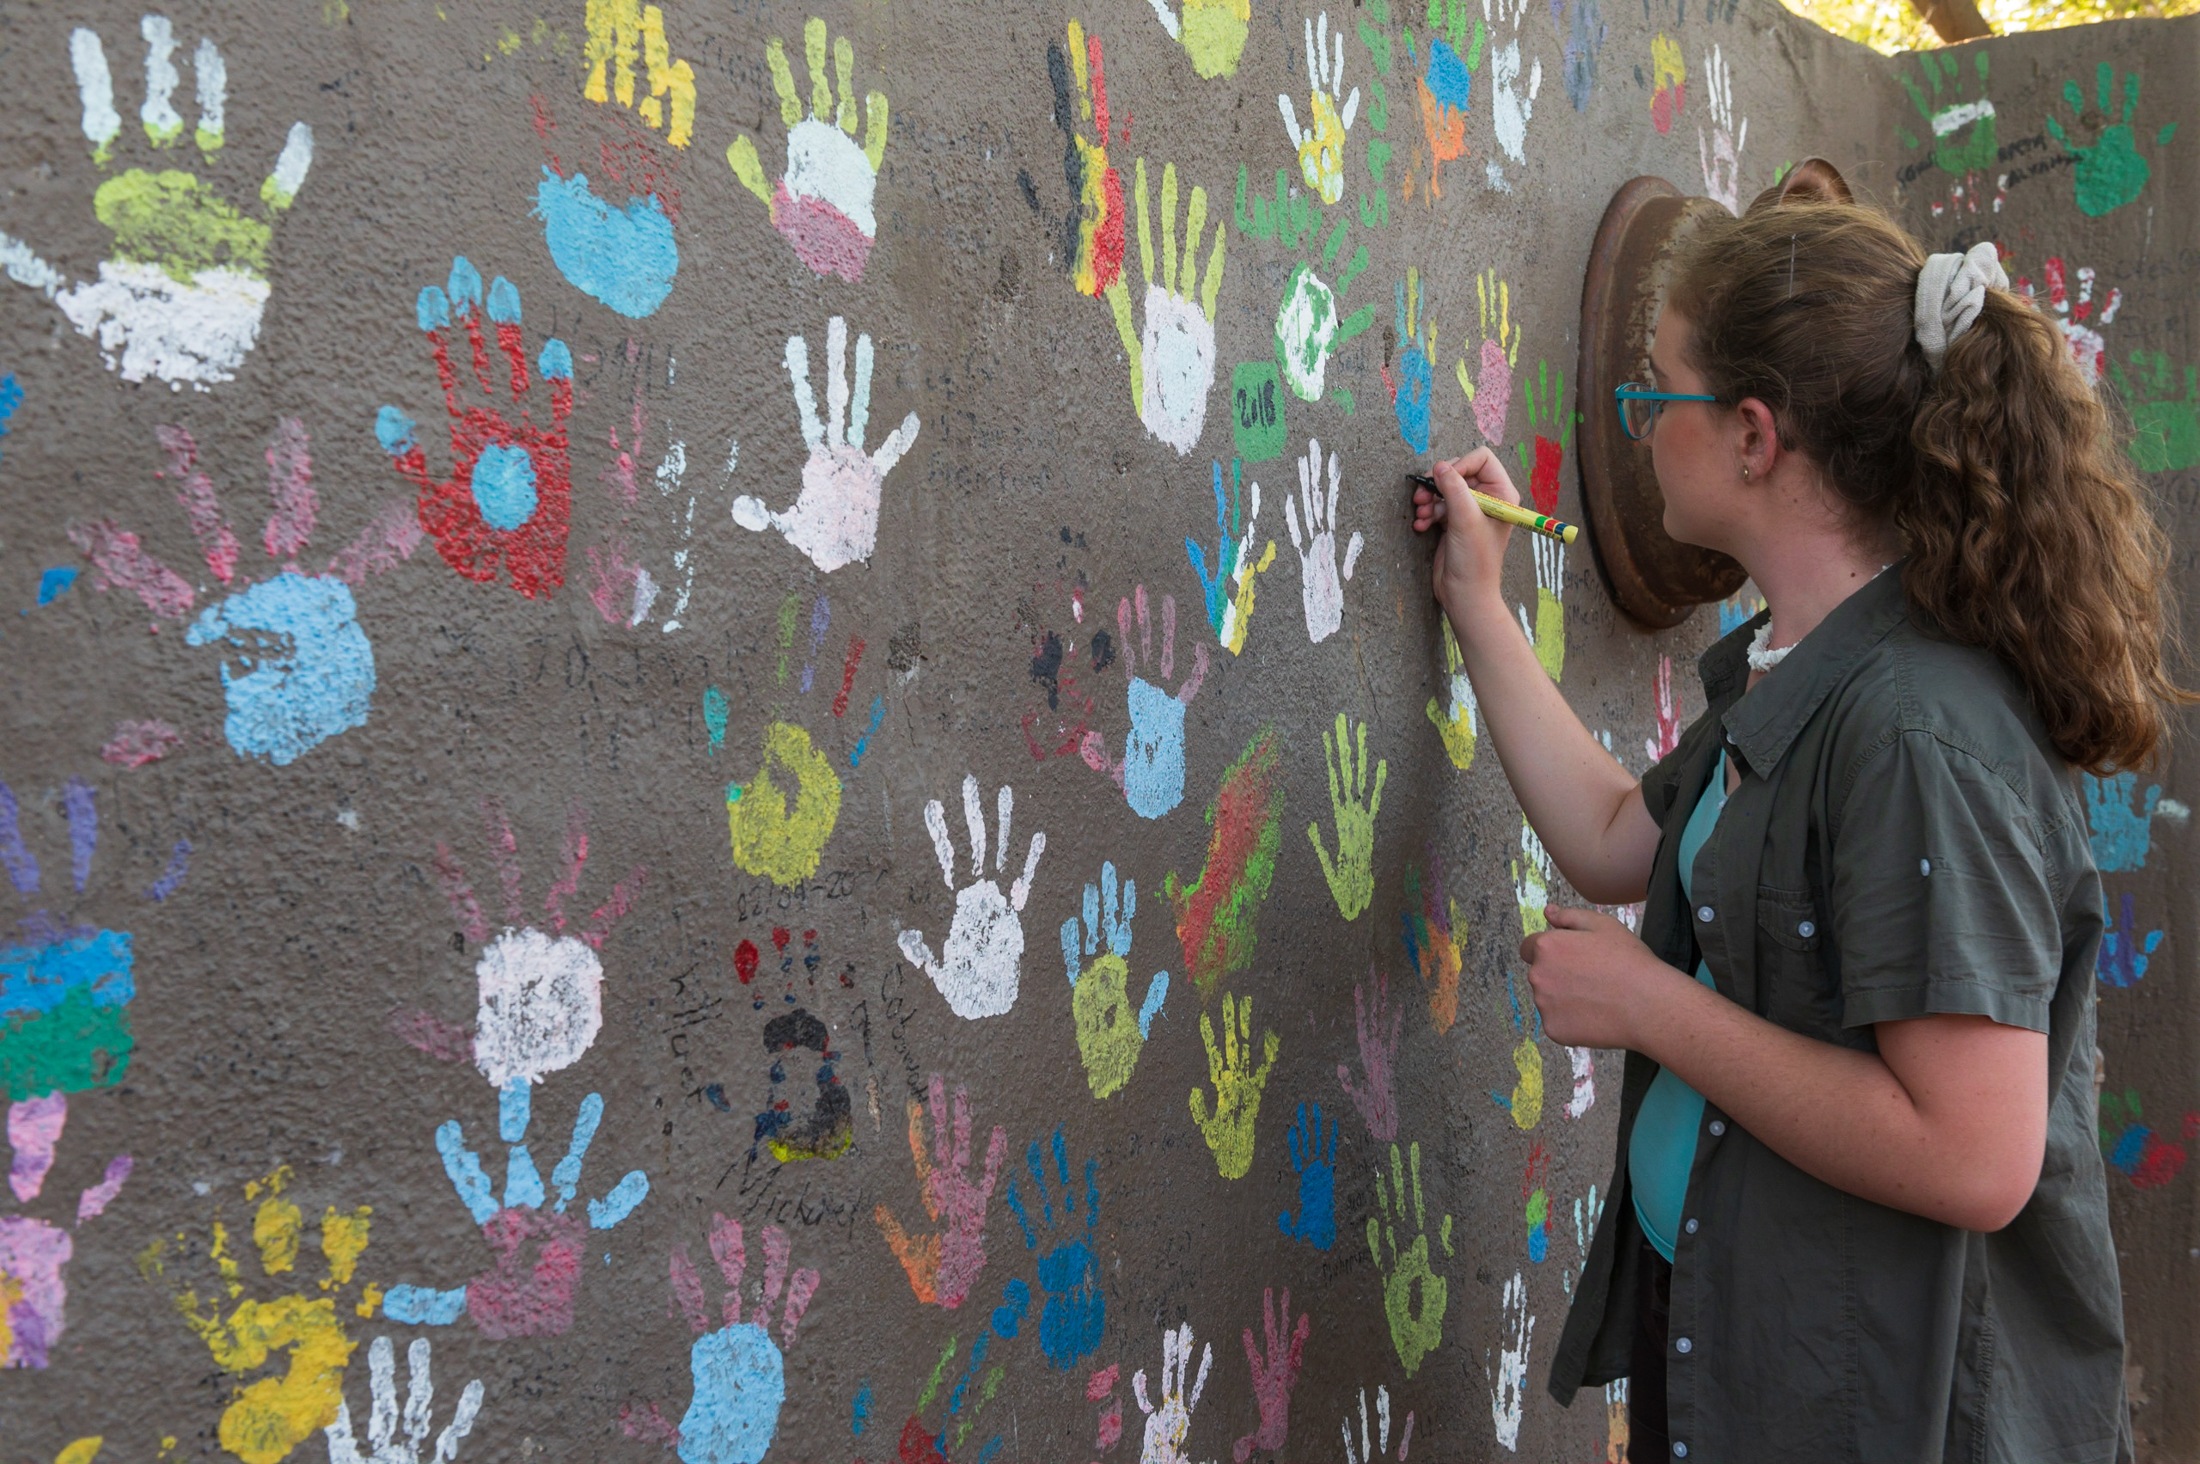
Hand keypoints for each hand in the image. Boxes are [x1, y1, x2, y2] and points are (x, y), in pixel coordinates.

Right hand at [1411, 447, 1517, 618]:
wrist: (1465, 594)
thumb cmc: (1475, 561)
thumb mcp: (1465, 519)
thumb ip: (1453, 488)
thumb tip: (1440, 467)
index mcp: (1501, 494)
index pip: (1481, 459)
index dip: (1460, 465)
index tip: (1444, 480)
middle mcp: (1488, 499)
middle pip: (1459, 471)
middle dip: (1439, 483)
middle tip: (1423, 495)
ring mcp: (1470, 511)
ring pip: (1445, 488)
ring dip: (1429, 498)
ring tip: (1421, 513)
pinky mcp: (1454, 522)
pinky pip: (1438, 505)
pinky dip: (1427, 512)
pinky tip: (1421, 525)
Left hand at [1518, 905, 1692, 1050]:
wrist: (1648, 1004)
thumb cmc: (1628, 960)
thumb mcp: (1603, 925)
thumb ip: (1569, 917)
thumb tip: (1547, 912)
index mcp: (1546, 947)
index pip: (1530, 947)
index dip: (1551, 951)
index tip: (1572, 958)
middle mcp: (1537, 976)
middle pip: (1540, 974)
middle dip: (1558, 974)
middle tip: (1591, 978)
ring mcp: (1544, 1006)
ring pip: (1548, 999)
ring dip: (1563, 998)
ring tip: (1597, 997)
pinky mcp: (1553, 1030)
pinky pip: (1558, 1022)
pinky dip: (1571, 1020)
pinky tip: (1595, 1015)